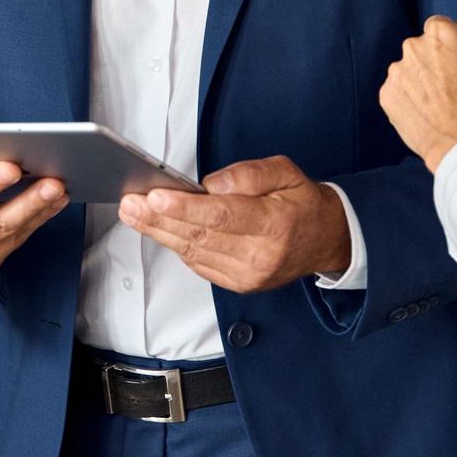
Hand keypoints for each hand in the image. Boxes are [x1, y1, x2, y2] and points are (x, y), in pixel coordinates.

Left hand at [118, 155, 349, 293]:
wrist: (325, 240)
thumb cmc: (302, 202)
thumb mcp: (287, 172)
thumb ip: (250, 174)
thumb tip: (211, 184)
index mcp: (275, 224)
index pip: (223, 216)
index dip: (185, 207)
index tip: (155, 195)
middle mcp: (260, 255)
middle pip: (201, 236)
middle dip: (160, 219)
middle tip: (131, 203)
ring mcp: (247, 275)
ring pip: (194, 252)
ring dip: (159, 232)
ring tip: (133, 213)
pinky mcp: (238, 284)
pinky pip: (199, 263)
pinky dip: (176, 245)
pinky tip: (159, 228)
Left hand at [379, 15, 456, 173]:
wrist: (456, 142)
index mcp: (439, 34)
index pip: (438, 25)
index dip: (448, 43)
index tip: (455, 62)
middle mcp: (413, 46)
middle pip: (421, 47)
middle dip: (431, 60)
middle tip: (448, 86)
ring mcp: (397, 70)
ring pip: (408, 69)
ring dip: (418, 80)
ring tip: (436, 103)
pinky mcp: (386, 92)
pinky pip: (397, 89)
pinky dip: (407, 97)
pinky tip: (423, 111)